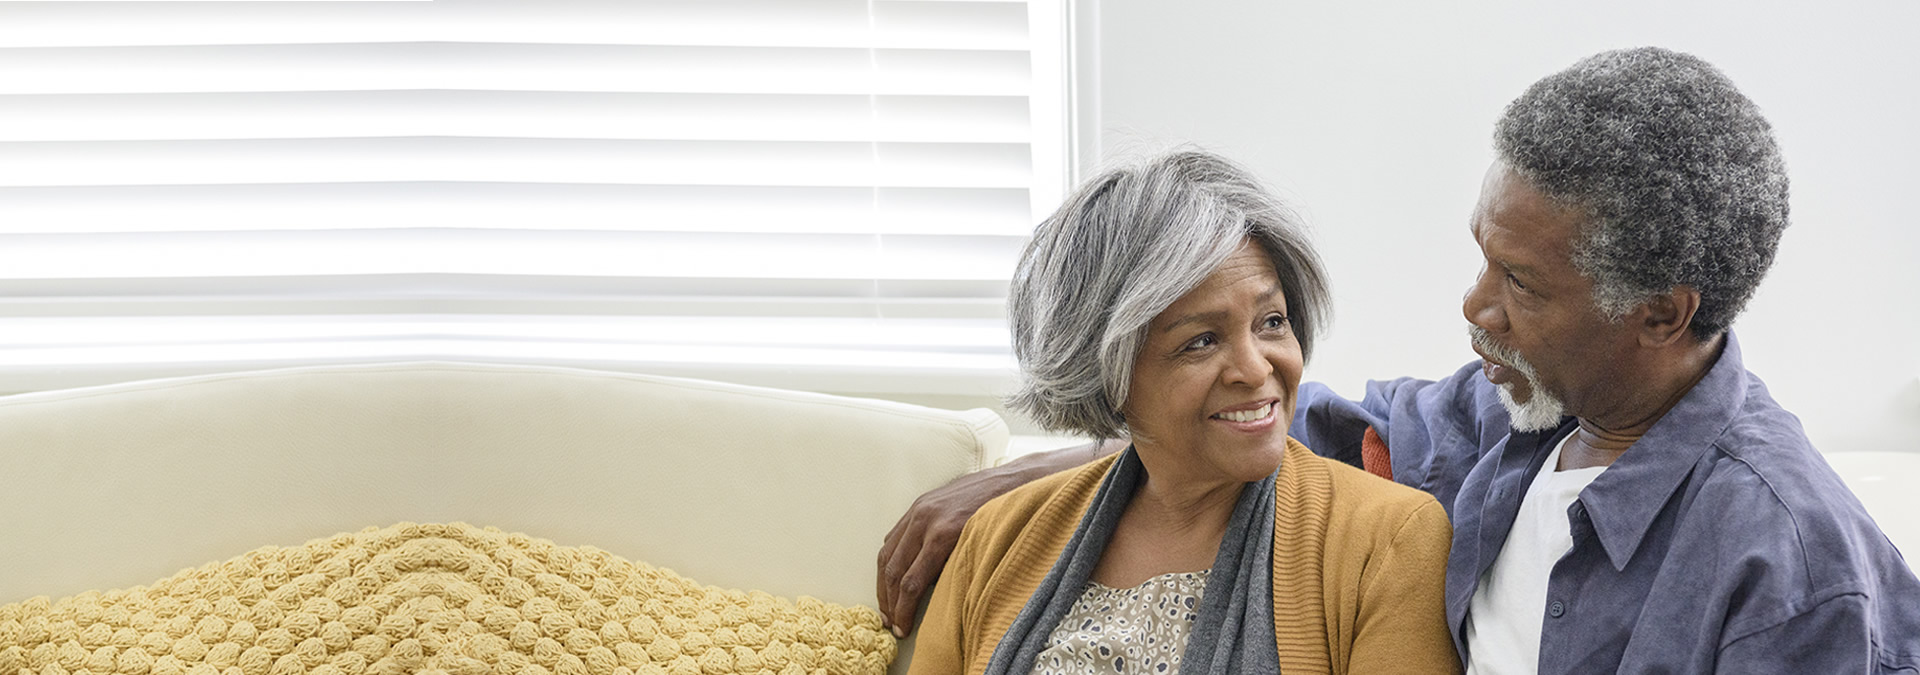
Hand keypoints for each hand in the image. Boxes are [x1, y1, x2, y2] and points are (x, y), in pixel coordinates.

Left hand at [874, 440, 1119, 635]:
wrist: (1021, 481)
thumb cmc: (995, 501)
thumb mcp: (958, 512)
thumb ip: (939, 535)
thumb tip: (928, 572)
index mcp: (919, 511)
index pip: (888, 553)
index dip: (883, 583)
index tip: (887, 607)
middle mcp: (918, 515)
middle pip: (888, 565)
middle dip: (886, 599)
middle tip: (890, 624)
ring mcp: (930, 524)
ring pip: (900, 575)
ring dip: (896, 604)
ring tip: (900, 626)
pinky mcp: (944, 533)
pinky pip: (919, 575)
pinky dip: (911, 598)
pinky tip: (913, 614)